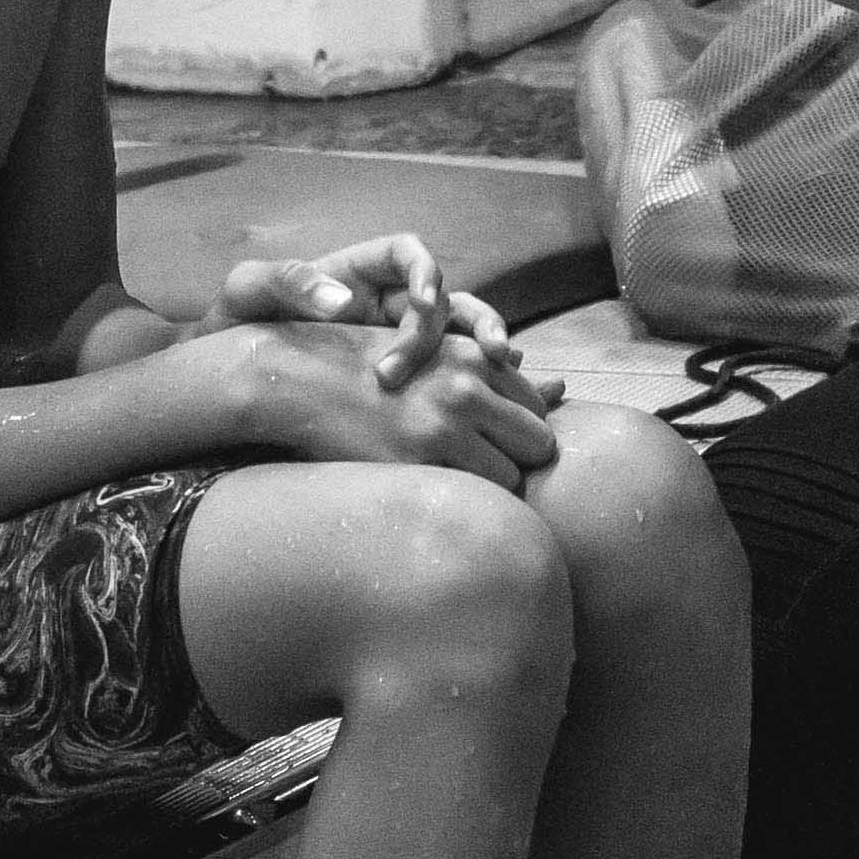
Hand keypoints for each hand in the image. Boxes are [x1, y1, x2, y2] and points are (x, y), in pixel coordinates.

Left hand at [204, 232, 544, 399]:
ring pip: (461, 336)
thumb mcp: (248, 290)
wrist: (230, 370)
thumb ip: (288, 281)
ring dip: (484, 346)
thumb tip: (342, 302)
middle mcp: (389, 301)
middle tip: (477, 354)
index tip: (425, 301)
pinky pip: (448, 376)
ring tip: (501, 365)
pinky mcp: (404, 380)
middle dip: (470, 320)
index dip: (428, 272)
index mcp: (360, 271)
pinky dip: (475, 383)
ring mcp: (400, 340)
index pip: (410, 254)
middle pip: (450, 298)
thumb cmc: (238, 319)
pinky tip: (493, 400)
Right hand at [226, 317, 562, 484]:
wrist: (297, 378)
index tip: (489, 444)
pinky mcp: (416, 462)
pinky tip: (432, 494)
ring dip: (491, 487)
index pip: (539, 412)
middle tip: (480, 468)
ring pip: (511, 480)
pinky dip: (460, 504)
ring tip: (453, 480)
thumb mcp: (437, 354)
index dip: (518, 436)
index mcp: (475, 356)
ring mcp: (442, 427)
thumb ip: (497, 373)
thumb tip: (562, 388)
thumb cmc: (370, 368)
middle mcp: (467, 387)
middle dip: (519, 462)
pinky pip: (469, 499)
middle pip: (540, 446)